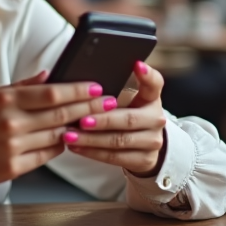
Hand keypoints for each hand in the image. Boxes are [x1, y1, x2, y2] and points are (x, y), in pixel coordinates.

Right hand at [0, 72, 114, 199]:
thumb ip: (19, 87)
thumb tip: (48, 76)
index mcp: (5, 100)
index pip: (53, 93)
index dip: (79, 90)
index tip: (97, 87)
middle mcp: (11, 123)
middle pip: (62, 114)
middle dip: (89, 107)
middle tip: (108, 102)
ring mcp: (13, 147)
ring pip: (57, 136)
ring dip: (77, 128)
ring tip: (94, 121)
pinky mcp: (12, 168)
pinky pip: (46, 155)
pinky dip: (59, 146)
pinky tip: (67, 140)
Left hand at [61, 61, 166, 176]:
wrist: (143, 145)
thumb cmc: (127, 114)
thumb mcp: (127, 99)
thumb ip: (112, 88)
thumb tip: (82, 82)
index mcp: (152, 98)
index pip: (155, 83)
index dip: (147, 75)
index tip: (136, 64)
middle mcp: (156, 119)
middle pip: (129, 119)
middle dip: (103, 120)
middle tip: (81, 119)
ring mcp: (152, 142)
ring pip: (119, 141)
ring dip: (91, 139)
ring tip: (69, 135)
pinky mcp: (144, 161)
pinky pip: (115, 157)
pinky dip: (93, 152)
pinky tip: (76, 147)